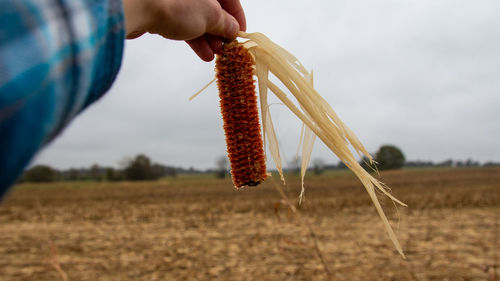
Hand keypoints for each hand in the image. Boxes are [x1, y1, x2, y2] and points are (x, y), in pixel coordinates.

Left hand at [123, 0, 245, 60]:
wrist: (136, 6)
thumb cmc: (174, 3)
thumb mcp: (210, 16)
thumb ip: (224, 23)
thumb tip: (232, 29)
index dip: (237, 17)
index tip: (240, 34)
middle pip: (212, 8)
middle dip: (220, 30)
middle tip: (225, 47)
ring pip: (196, 17)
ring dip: (207, 37)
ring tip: (214, 54)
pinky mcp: (160, 7)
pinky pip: (181, 22)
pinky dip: (192, 37)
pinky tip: (201, 52)